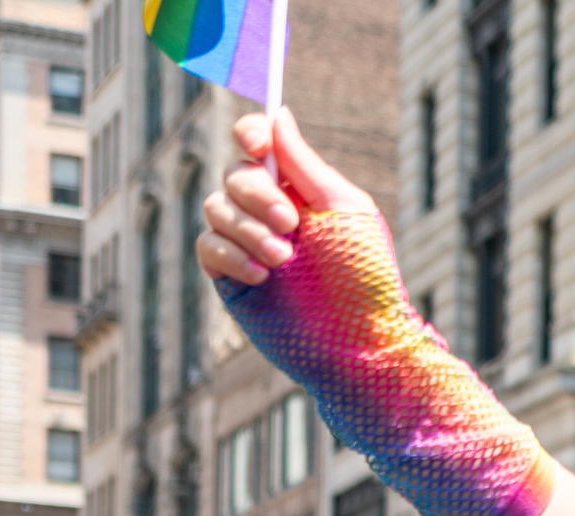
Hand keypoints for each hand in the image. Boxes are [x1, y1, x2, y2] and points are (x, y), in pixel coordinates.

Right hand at [199, 108, 374, 287]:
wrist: (363, 342)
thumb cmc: (366, 276)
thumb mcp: (343, 210)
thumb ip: (305, 164)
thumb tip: (278, 114)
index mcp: (298, 190)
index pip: (258, 146)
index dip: (250, 134)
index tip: (257, 144)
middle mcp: (268, 211)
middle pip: (235, 174)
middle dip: (257, 194)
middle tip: (290, 224)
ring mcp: (247, 243)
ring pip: (215, 207)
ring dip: (248, 229)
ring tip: (284, 258)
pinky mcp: (231, 276)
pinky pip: (207, 247)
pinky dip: (231, 255)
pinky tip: (263, 276)